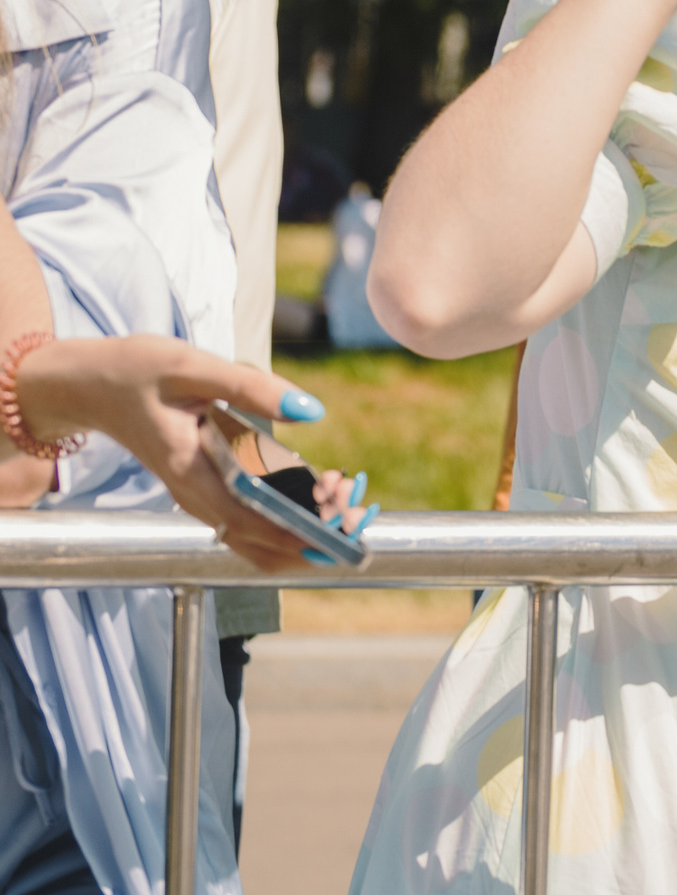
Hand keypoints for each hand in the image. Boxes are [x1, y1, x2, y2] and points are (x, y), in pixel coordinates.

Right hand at [14, 336, 367, 572]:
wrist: (87, 383)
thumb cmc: (135, 370)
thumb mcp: (192, 366)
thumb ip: (251, 387)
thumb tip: (311, 410)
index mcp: (191, 473)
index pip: (253, 524)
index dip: (302, 533)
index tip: (346, 528)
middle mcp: (196, 497)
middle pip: (260, 542)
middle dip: (314, 535)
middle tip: (357, 507)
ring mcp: (200, 496)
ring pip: (256, 537)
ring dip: (305, 529)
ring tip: (347, 495)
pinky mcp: (207, 487)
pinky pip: (249, 520)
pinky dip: (287, 516)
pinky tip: (319, 489)